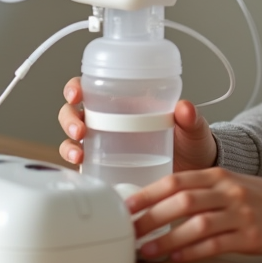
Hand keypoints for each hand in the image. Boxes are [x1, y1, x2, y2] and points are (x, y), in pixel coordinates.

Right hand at [57, 77, 217, 169]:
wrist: (193, 175)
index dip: (75, 87)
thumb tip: (185, 107)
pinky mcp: (105, 169)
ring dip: (67, 145)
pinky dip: (76, 168)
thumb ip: (190, 118)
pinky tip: (81, 170)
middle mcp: (109, 122)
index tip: (76, 93)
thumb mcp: (192, 129)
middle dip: (68, 119)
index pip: (91, 88)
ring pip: (71, 140)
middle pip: (73, 113)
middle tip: (79, 130)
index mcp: (126, 104)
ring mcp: (104, 146)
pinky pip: (83, 166)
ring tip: (79, 156)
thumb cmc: (190, 144)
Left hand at [125, 169, 261, 262]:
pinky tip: (178, 259)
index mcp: (220, 174)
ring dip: (167, 239)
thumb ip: (203, 190)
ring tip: (147, 250)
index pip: (176, 180)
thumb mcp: (234, 183)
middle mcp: (228, 190)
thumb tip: (164, 206)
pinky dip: (193, 252)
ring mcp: (241, 213)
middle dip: (150, 217)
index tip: (126, 206)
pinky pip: (216, 244)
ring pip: (196, 224)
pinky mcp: (252, 236)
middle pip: (181, 200)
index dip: (148, 193)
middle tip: (128, 231)